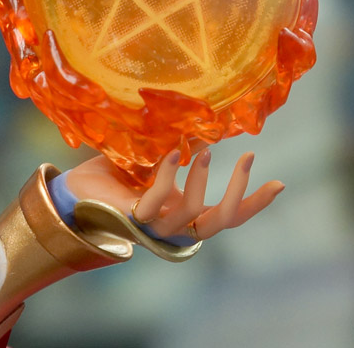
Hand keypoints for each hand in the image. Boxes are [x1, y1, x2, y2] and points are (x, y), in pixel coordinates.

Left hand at [66, 149, 284, 241]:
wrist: (73, 189)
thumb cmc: (113, 174)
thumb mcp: (155, 160)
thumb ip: (180, 153)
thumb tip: (207, 127)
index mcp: (182, 214)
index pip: (226, 217)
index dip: (254, 204)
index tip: (279, 182)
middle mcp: (172, 226)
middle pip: (219, 224)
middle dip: (240, 194)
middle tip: (248, 157)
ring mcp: (152, 226)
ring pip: (192, 215)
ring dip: (202, 181)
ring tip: (202, 150)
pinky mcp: (131, 220)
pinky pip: (156, 203)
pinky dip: (167, 176)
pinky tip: (172, 154)